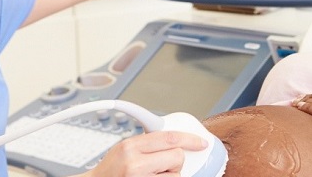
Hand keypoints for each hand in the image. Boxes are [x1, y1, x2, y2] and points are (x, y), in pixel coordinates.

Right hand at [83, 130, 207, 176]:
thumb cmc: (111, 171)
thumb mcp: (125, 148)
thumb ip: (147, 142)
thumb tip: (175, 139)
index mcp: (130, 146)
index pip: (169, 137)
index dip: (189, 139)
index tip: (200, 143)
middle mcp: (135, 163)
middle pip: (177, 156)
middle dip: (175, 161)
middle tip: (163, 166)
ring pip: (176, 174)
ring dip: (170, 176)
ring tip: (153, 176)